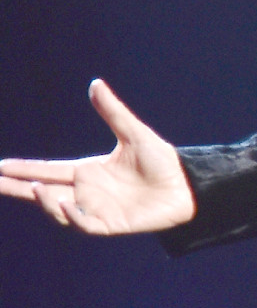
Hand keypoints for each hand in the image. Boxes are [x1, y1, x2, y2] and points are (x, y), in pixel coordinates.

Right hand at [0, 79, 195, 233]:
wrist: (187, 184)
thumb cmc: (162, 161)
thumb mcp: (134, 133)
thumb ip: (112, 111)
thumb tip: (95, 84)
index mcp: (88, 171)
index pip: (48, 170)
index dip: (24, 168)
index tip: (0, 166)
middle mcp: (87, 191)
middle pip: (43, 191)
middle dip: (17, 188)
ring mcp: (97, 209)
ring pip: (59, 209)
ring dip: (45, 200)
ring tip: (32, 188)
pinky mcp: (111, 224)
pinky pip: (84, 224)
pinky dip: (72, 216)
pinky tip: (63, 204)